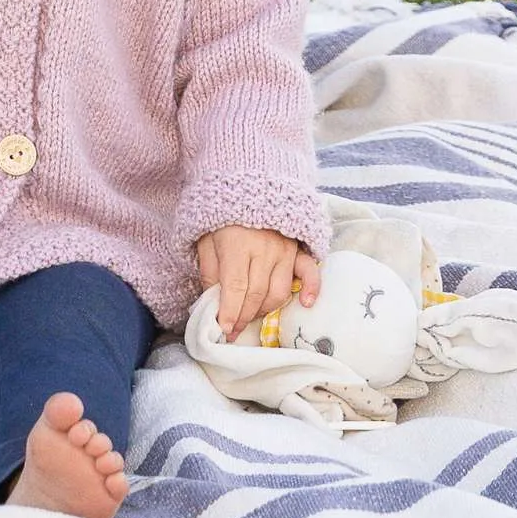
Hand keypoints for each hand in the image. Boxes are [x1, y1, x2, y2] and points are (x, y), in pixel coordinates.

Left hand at [197, 225, 321, 341]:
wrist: (248, 186)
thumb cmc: (222, 216)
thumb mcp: (205, 238)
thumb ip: (209, 269)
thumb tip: (212, 300)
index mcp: (238, 245)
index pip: (235, 287)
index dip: (229, 312)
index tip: (223, 329)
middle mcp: (264, 250)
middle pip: (256, 294)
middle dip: (243, 317)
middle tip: (232, 331)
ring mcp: (285, 250)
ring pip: (279, 292)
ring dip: (264, 310)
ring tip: (250, 316)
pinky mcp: (298, 249)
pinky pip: (310, 273)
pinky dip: (311, 290)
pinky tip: (306, 304)